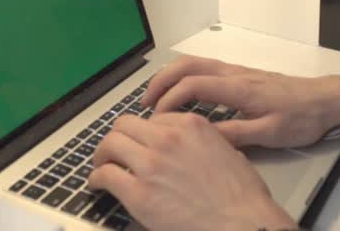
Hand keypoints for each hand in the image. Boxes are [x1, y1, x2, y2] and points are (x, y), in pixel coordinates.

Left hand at [89, 113, 294, 230]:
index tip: (140, 143)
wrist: (242, 222)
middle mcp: (168, 138)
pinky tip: (98, 185)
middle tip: (114, 151)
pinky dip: (96, 179)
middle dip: (118, 138)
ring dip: (102, 155)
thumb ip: (205, 142)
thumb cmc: (243, 196)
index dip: (144, 133)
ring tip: (101, 165)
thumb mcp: (229, 152)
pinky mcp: (139, 193)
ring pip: (110, 144)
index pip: (153, 119)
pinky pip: (105, 175)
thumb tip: (193, 149)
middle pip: (125, 124)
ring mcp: (151, 164)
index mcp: (191, 125)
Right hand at [142, 55, 339, 148]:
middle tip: (144, 104)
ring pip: (196, 63)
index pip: (193, 85)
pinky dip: (185, 76)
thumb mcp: (270, 133)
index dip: (170, 100)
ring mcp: (238, 71)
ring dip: (171, 76)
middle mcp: (234, 73)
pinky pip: (206, 68)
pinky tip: (182, 94)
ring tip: (157, 98)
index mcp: (238, 87)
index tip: (157, 120)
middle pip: (188, 65)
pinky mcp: (242, 75)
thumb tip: (203, 137)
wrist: (325, 100)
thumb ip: (236, 134)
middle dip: (162, 81)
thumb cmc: (301, 117)